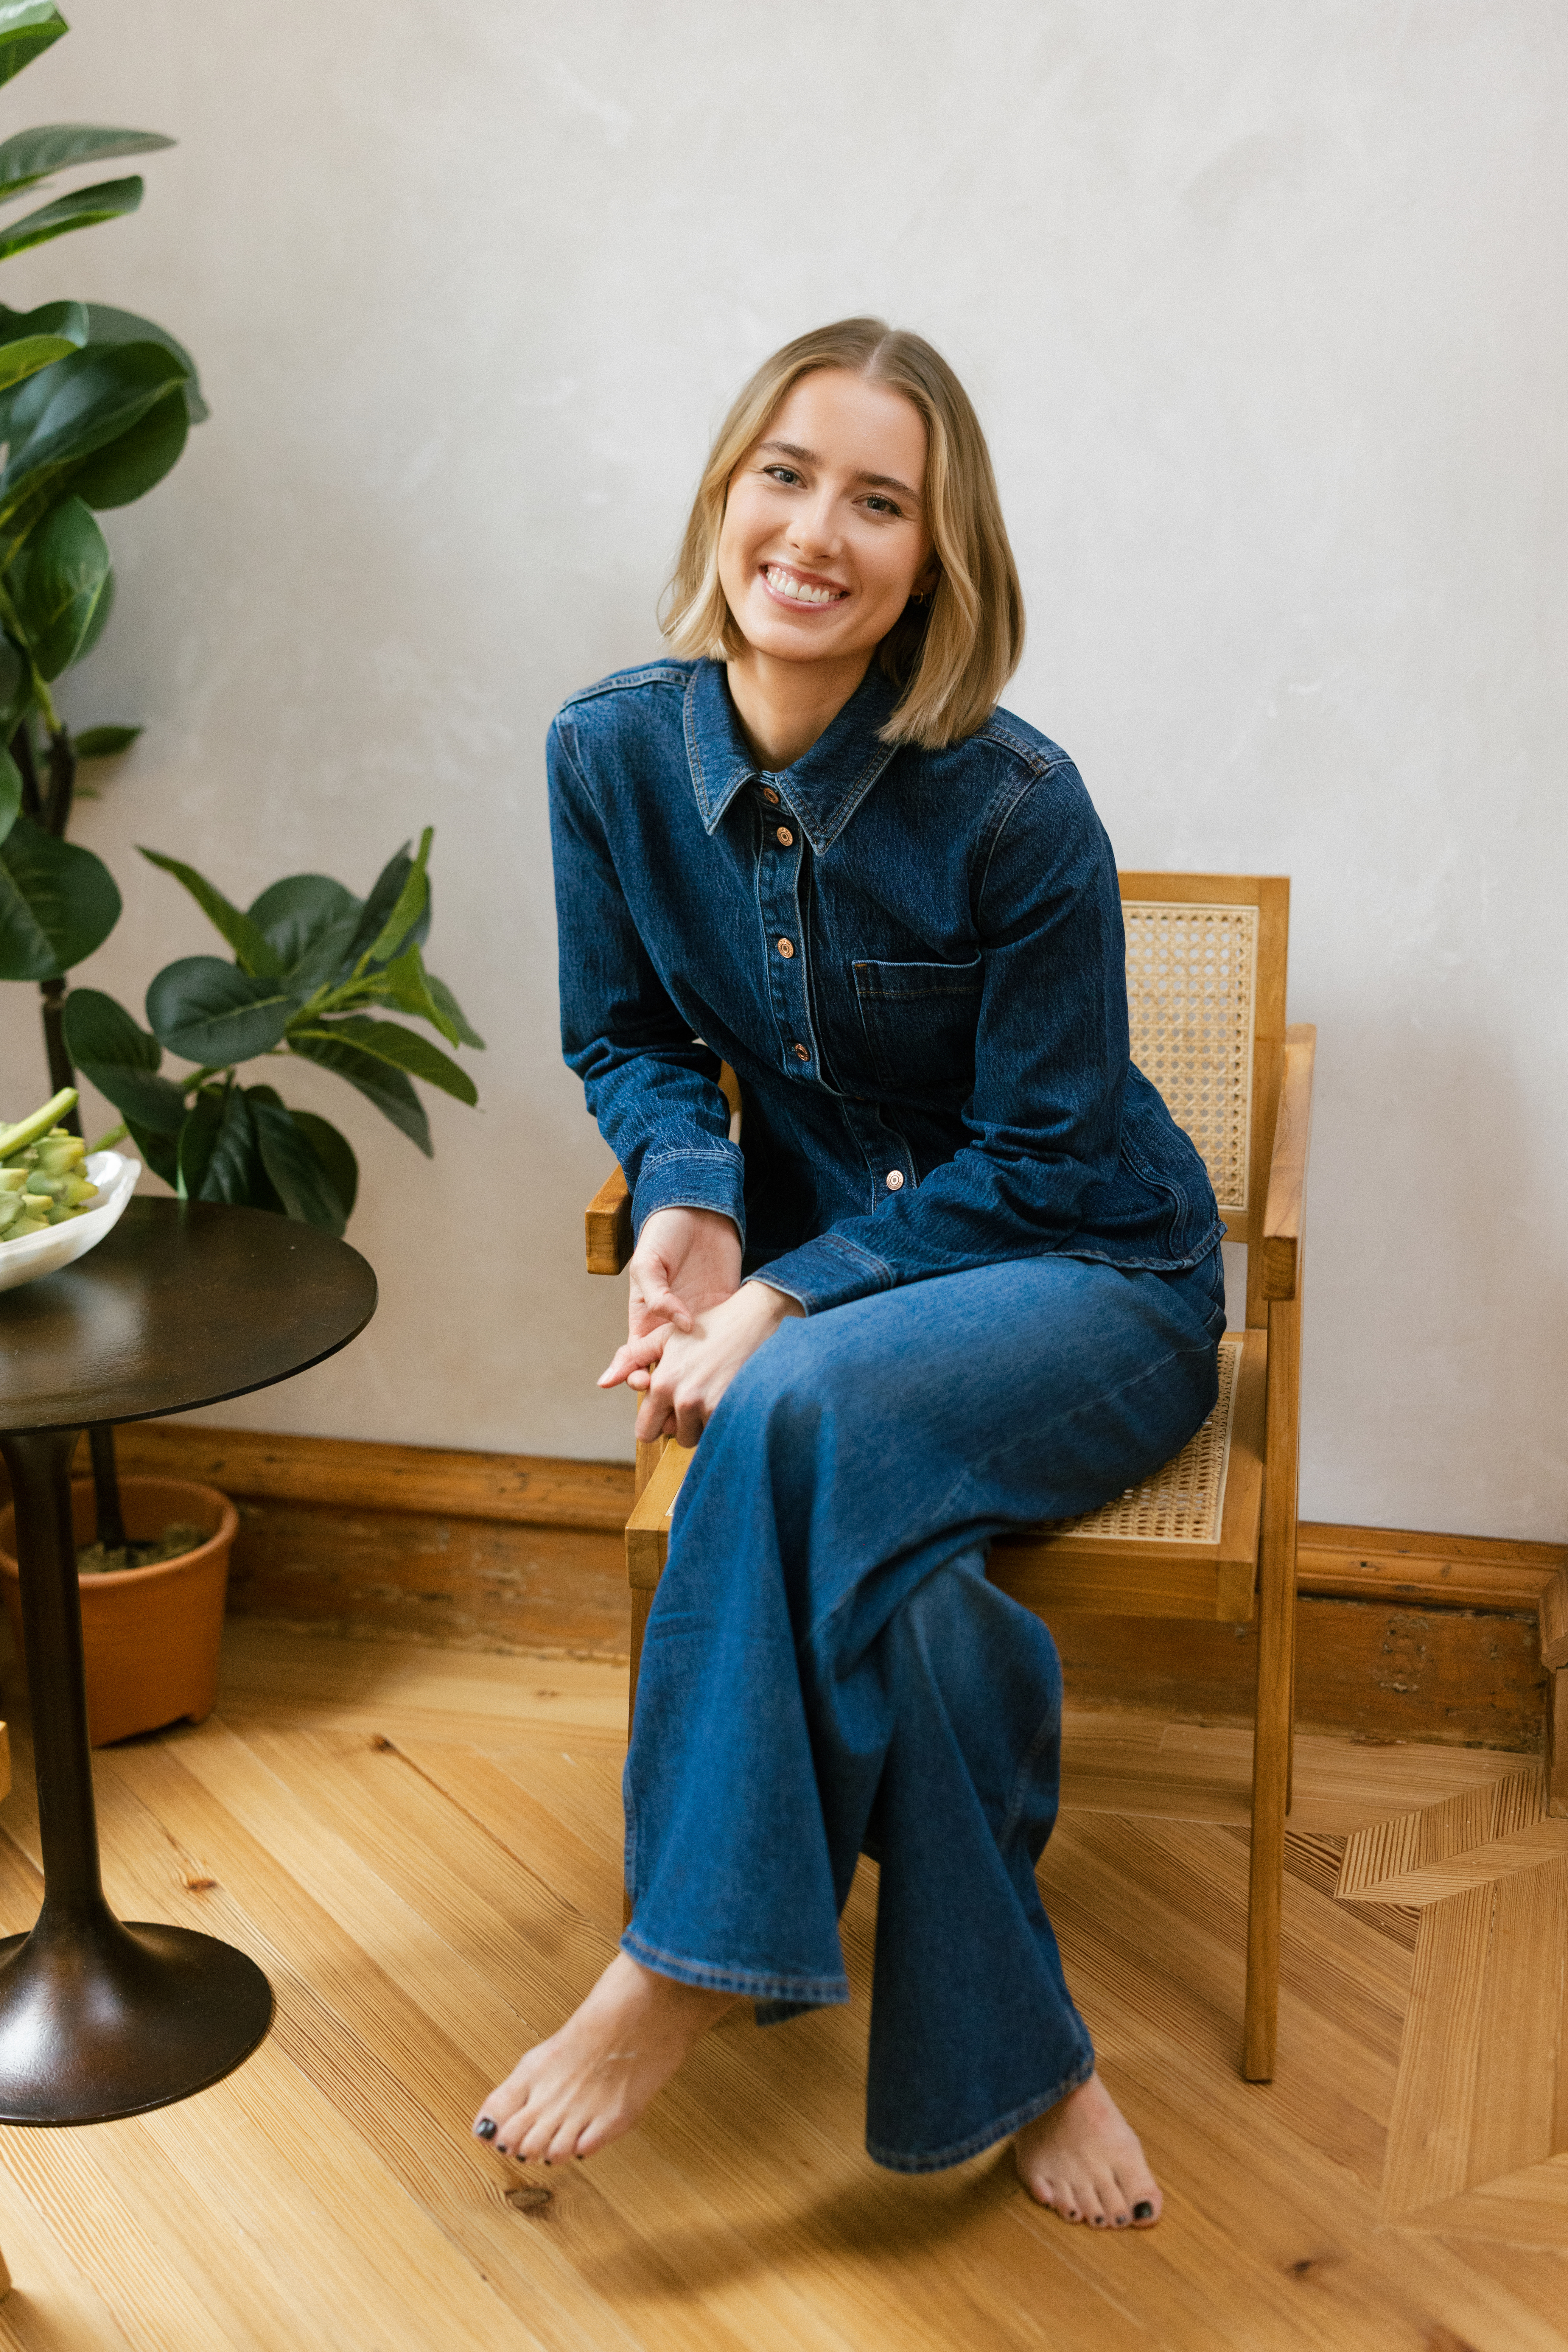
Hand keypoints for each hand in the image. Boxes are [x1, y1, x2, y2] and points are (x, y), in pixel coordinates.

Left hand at [601, 1281, 801, 1445]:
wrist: (755, 1318)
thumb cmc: (708, 1326)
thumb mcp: (665, 1338)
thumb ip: (633, 1359)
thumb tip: (602, 1382)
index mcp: (663, 1385)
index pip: (646, 1432)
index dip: (657, 1422)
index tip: (670, 1409)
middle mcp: (684, 1399)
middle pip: (675, 1437)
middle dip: (682, 1424)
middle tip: (697, 1397)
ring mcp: (711, 1406)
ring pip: (700, 1436)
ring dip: (705, 1423)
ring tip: (715, 1392)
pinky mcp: (735, 1409)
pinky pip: (722, 1431)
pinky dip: (724, 1420)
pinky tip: (730, 1395)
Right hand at [617, 1208, 741, 1376]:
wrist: (700, 1211)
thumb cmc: (665, 1233)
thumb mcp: (648, 1262)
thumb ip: (657, 1294)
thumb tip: (681, 1324)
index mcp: (645, 1317)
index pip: (634, 1355)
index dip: (631, 1372)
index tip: (637, 1381)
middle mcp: (671, 1327)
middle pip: (666, 1368)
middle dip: (667, 1386)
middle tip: (674, 1393)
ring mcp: (700, 1323)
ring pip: (697, 1364)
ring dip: (700, 1380)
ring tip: (706, 1390)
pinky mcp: (726, 1314)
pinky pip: (726, 1342)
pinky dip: (729, 1359)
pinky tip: (734, 1368)